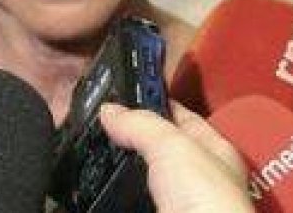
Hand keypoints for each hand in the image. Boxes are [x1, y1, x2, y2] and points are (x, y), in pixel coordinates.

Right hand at [99, 101, 254, 212]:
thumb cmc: (203, 199)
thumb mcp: (173, 147)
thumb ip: (142, 124)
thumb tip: (109, 110)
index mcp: (213, 152)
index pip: (181, 117)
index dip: (152, 100)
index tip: (116, 92)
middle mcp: (196, 180)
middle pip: (156, 152)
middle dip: (125, 141)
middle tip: (88, 127)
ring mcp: (175, 207)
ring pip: (139, 184)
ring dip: (113, 177)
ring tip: (79, 161)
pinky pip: (128, 206)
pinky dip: (109, 202)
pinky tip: (86, 196)